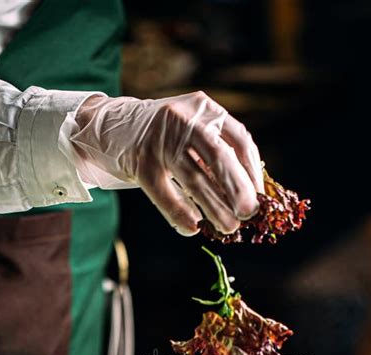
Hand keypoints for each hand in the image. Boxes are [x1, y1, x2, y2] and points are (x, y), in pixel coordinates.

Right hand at [73, 91, 263, 235]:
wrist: (110, 125)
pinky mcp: (141, 160)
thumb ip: (218, 155)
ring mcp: (160, 139)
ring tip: (228, 227)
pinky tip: (192, 228)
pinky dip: (180, 212)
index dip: (252, 172)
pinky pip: (164, 192)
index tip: (259, 198)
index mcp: (205, 110)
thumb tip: (249, 194)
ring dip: (214, 207)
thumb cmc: (163, 138)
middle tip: (248, 214)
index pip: (239, 140)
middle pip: (219, 156)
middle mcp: (184, 118)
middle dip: (237, 189)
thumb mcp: (193, 133)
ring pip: (194, 178)